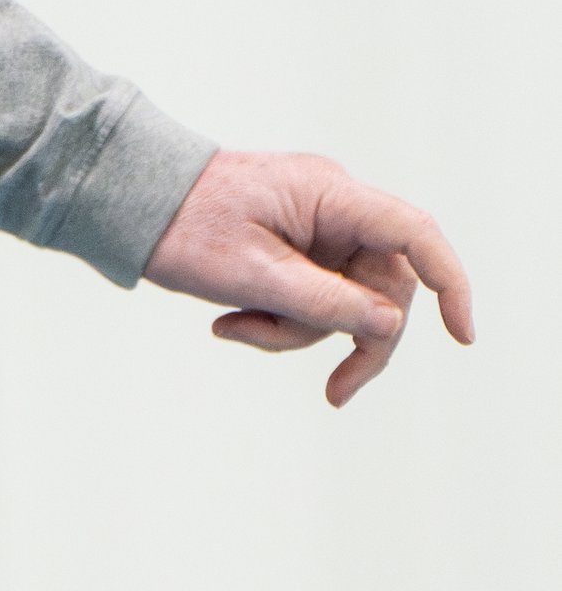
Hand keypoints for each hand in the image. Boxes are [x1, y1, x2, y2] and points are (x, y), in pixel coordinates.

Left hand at [143, 150, 473, 406]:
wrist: (127, 200)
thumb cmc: (180, 226)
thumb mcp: (249, 274)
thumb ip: (321, 300)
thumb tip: (388, 324)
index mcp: (330, 195)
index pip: (415, 234)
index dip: (450, 283)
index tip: (462, 335)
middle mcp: (335, 207)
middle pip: (384, 285)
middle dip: (356, 339)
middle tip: (336, 395)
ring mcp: (317, 228)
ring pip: (344, 300)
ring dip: (297, 331)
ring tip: (233, 328)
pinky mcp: (296, 249)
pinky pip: (311, 297)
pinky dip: (279, 321)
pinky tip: (229, 324)